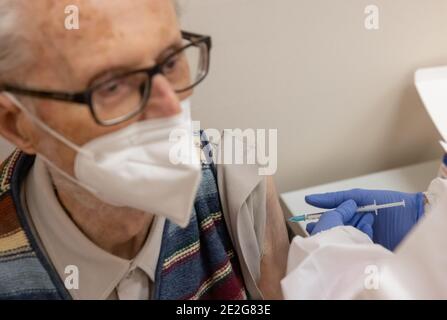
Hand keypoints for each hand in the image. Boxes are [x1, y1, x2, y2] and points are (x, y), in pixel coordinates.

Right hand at [305, 189, 424, 250]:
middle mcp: (356, 227)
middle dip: (329, 231)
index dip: (320, 221)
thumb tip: (309, 199)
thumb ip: (335, 198)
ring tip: (346, 231)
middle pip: (336, 231)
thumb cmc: (392, 204)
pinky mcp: (371, 251)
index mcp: (352, 215)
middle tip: (320, 231)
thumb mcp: (360, 196)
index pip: (331, 219)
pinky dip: (353, 246)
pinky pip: (357, 250)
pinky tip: (351, 242)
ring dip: (343, 236)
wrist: (417, 218)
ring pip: (345, 241)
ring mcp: (363, 240)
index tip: (309, 223)